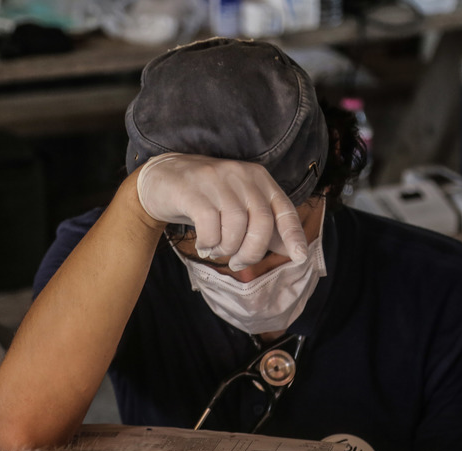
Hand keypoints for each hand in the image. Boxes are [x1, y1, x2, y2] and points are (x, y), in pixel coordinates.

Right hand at [136, 153, 307, 270]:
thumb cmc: (207, 198)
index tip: (300, 258)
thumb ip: (265, 226)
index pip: (284, 209)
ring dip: (227, 248)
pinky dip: (208, 242)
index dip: (294, 235)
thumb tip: (293, 251)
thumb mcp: (239, 206)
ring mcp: (216, 180)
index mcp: (259, 179)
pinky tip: (203, 244)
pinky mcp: (192, 190)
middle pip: (262, 222)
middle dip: (252, 252)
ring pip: (236, 226)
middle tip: (238, 264)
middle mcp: (241, 175)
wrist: (161, 178)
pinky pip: (209, 225)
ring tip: (215, 249)